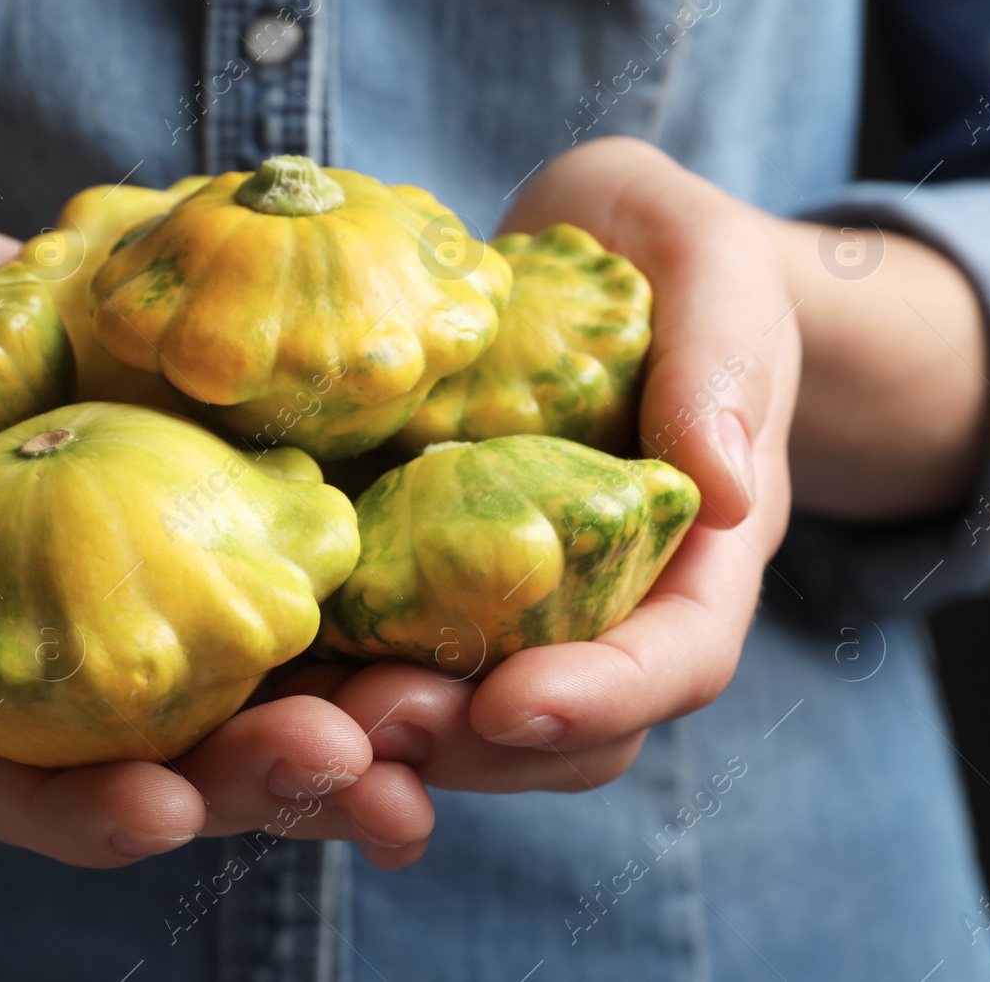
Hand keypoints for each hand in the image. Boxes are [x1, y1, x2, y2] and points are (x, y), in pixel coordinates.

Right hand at [0, 227, 433, 868]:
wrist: (13, 295)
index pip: (22, 780)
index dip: (81, 813)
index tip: (156, 807)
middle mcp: (107, 673)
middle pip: (180, 768)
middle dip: (258, 781)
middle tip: (333, 762)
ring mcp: (200, 623)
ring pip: (279, 717)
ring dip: (357, 744)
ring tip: (423, 734)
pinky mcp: (274, 559)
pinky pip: (344, 623)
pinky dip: (402, 651)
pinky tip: (462, 660)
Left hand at [310, 137, 801, 794]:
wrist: (599, 247)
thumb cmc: (672, 255)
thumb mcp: (713, 273)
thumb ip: (722, 366)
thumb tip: (725, 491)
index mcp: (697, 554)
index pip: (677, 660)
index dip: (602, 697)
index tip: (512, 703)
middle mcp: (605, 600)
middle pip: (562, 727)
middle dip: (473, 742)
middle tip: (374, 719)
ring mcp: (512, 598)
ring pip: (467, 716)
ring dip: (391, 731)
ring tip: (309, 714)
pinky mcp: (425, 570)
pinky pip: (384, 646)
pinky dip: (332, 673)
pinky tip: (264, 669)